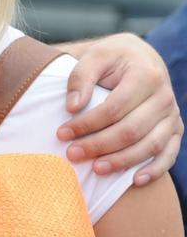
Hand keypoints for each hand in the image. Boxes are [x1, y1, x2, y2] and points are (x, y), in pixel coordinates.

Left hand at [56, 32, 181, 183]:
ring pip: (150, 145)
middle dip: (99, 145)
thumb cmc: (113, 59)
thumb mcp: (95, 56)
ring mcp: (172, 115)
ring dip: (122, 161)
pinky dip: (155, 169)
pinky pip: (170, 153)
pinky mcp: (175, 129)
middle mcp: (164, 96)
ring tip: (95, 169)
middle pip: (131, 130)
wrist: (140, 58)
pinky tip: (135, 180)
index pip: (114, 109)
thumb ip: (80, 77)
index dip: (87, 124)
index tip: (62, 133)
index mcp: (146, 76)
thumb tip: (72, 107)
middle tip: (72, 154)